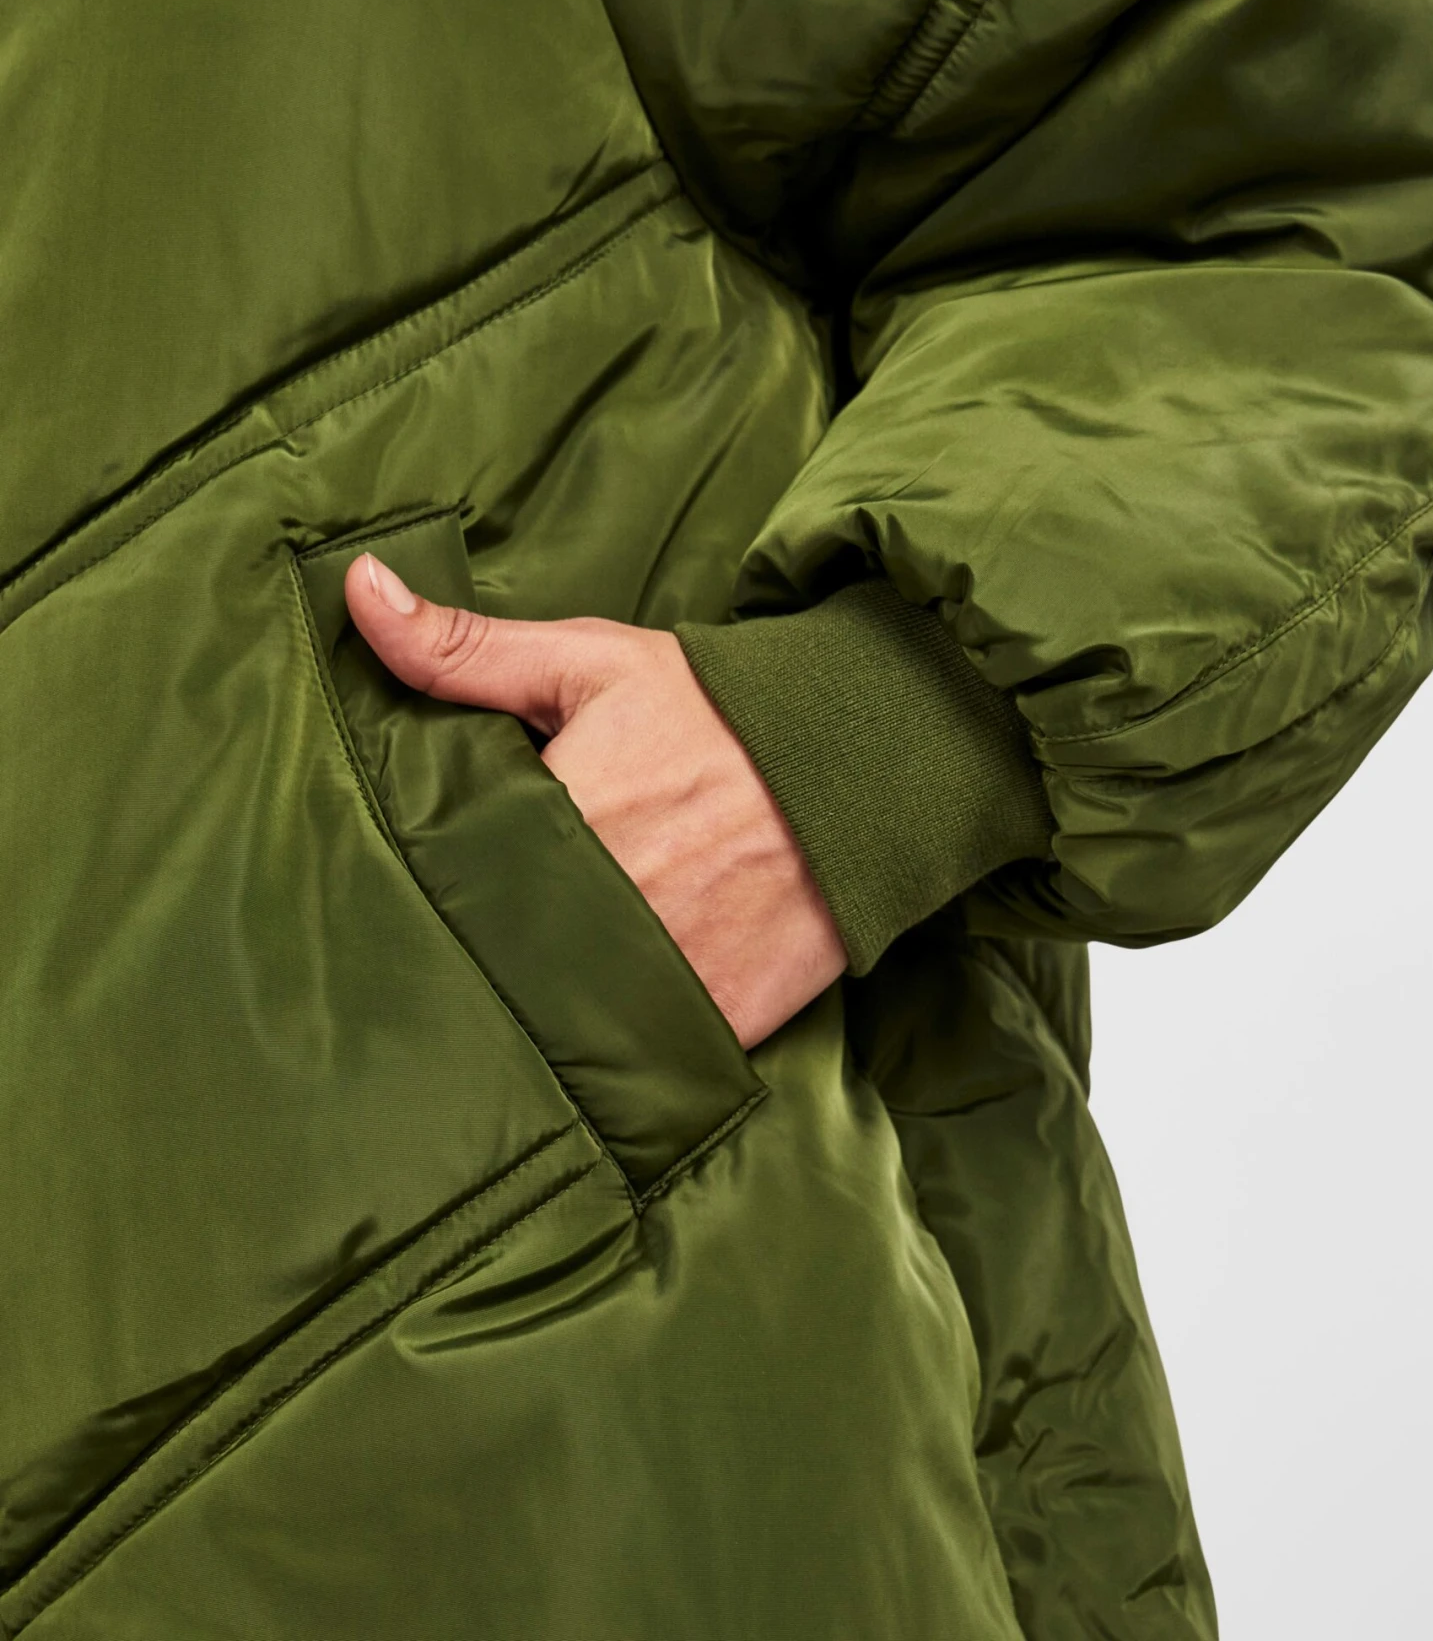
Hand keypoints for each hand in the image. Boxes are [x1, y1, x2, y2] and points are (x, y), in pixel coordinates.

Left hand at [344, 554, 848, 1048]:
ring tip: (524, 976)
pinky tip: (591, 1021)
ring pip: (556, 1014)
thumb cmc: (716, 710)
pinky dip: (610, 1045)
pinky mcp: (715, 1021)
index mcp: (563, 815)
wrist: (866, 765)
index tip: (425, 874)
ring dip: (533, 1000)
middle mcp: (610, 904)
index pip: (447, 871)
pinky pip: (635, 1053)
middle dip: (477, 942)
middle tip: (466, 932)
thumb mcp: (589, 662)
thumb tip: (356, 588)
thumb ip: (464, 646)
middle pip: (495, 951)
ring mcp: (665, 974)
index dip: (429, 878)